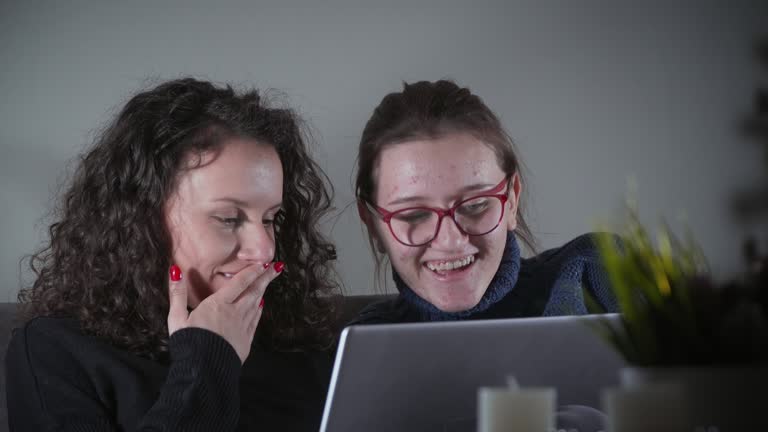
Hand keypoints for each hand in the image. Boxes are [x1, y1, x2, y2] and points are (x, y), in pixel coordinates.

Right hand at [166, 262, 283, 362]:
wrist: (203, 371)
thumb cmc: (188, 343)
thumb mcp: (177, 317)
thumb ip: (177, 293)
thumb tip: (175, 271)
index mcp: (219, 304)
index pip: (240, 282)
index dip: (252, 271)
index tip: (262, 262)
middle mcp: (234, 312)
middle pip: (253, 291)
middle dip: (265, 277)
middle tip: (276, 267)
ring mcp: (242, 326)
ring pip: (256, 304)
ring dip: (263, 291)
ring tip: (268, 281)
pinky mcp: (245, 340)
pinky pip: (255, 320)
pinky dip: (259, 309)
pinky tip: (261, 305)